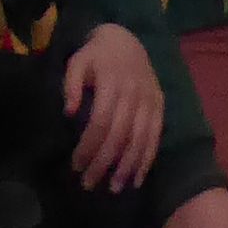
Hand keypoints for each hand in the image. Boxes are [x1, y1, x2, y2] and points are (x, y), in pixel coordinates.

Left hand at [64, 23, 162, 191]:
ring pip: (140, 138)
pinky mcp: (159, 104)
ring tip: (114, 188)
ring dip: (127, 167)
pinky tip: (137, 179)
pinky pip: (155, 136)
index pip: (101, 121)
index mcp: (112, 80)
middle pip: (119, 134)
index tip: (75, 165)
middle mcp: (133, 91)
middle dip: (104, 163)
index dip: (88, 146)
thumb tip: (68, 113)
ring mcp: (149, 99)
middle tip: (88, 184)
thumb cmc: (96, 55)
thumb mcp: (77, 61)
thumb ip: (71, 85)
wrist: (126, 39)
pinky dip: (148, 159)